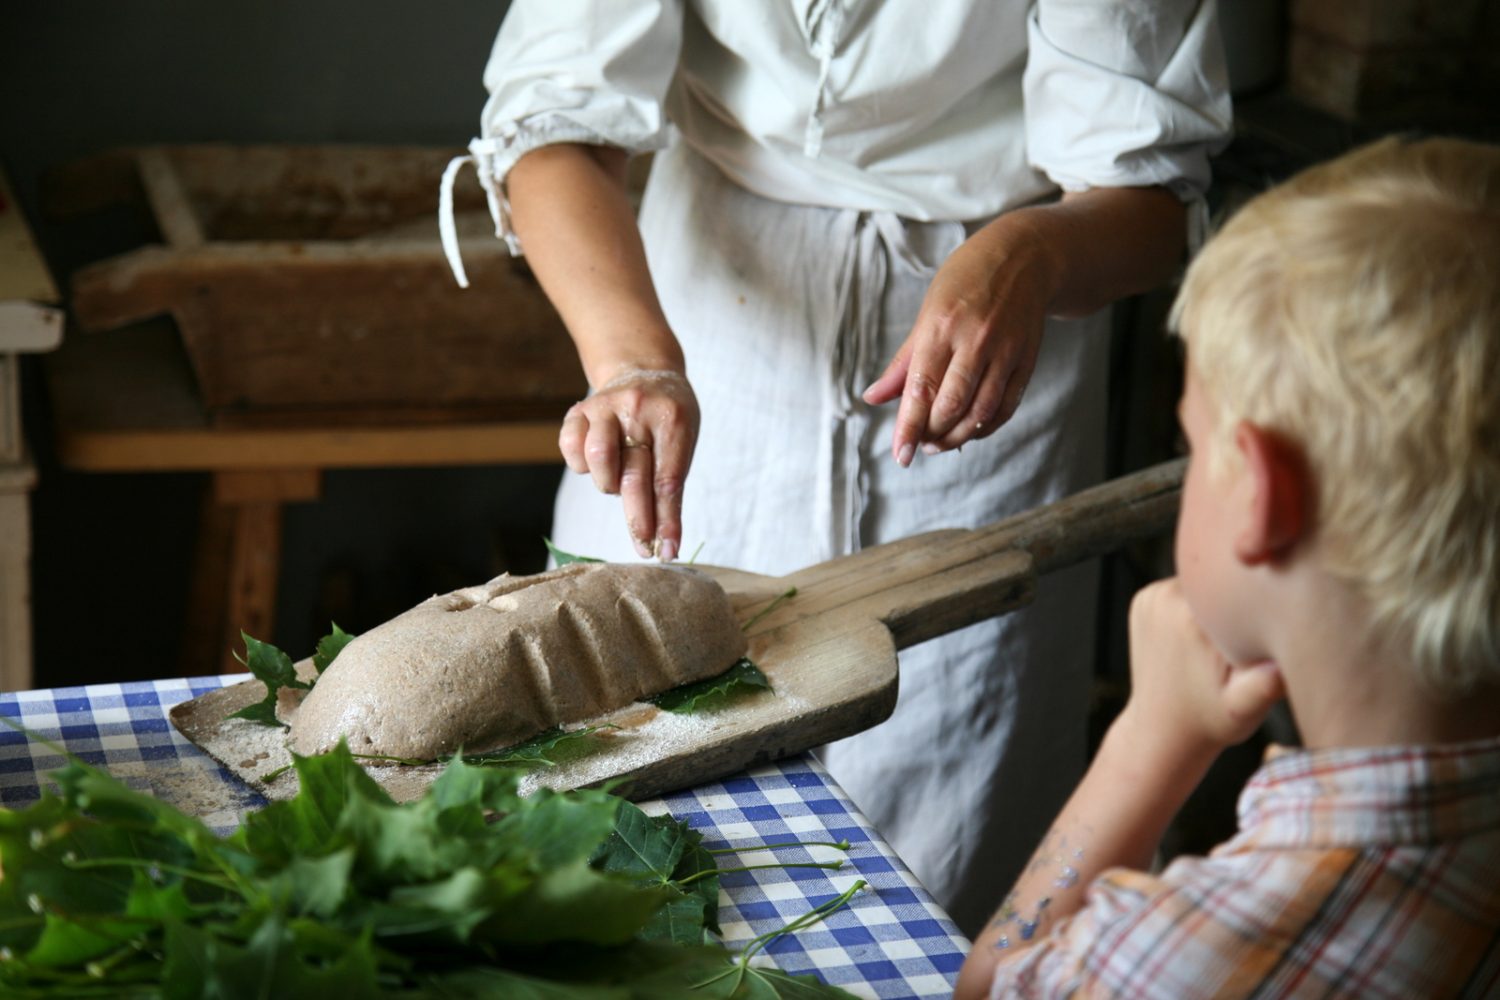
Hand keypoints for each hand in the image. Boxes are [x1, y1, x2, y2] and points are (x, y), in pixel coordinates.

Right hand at [558, 368, 698, 560]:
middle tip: (643, 547)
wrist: (642, 369)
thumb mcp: (682, 441)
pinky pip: (571, 451)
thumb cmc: (667, 419)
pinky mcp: (578, 410)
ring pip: (598, 461)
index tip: (668, 552)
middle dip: (639, 520)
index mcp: (672, 419)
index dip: (667, 520)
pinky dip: (583, 466)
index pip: (669, 479)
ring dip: (608, 484)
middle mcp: (637, 409)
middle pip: (634, 476)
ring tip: (619, 478)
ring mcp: (605, 407)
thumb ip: (669, 487)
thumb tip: (663, 546)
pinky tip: (597, 462)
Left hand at [862, 215, 1057, 464]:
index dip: (909, 427)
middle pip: (952, 405)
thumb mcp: (927, 312)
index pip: (921, 389)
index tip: (899, 455)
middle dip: (931, 434)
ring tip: (939, 443)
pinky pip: (1006, 407)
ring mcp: (1005, 351)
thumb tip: (873, 398)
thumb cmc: (966, 282)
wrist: (1025, 257)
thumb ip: (903, 362)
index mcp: (941, 327)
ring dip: (957, 437)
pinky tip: (968, 431)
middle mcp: (975, 341)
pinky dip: (985, 427)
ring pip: (980, 412)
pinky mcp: (1027, 361)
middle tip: (919, 444)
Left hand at [1117, 578, 1285, 762]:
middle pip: (1221, 577)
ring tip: (1228, 633)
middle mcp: (1167, 598)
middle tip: (1250, 631)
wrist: (1160, 730)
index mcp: (1192, 618)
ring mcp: (1151, 597)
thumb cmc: (1209, 721)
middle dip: (1239, 598)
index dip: (1263, 596)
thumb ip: (1267, 683)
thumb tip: (1289, 658)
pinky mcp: (1143, 599)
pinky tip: (1204, 633)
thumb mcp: (1244, 709)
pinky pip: (1183, 587)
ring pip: (1203, 580)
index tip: (1274, 618)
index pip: (1241, 582)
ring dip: (1218, 599)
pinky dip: (1198, 603)